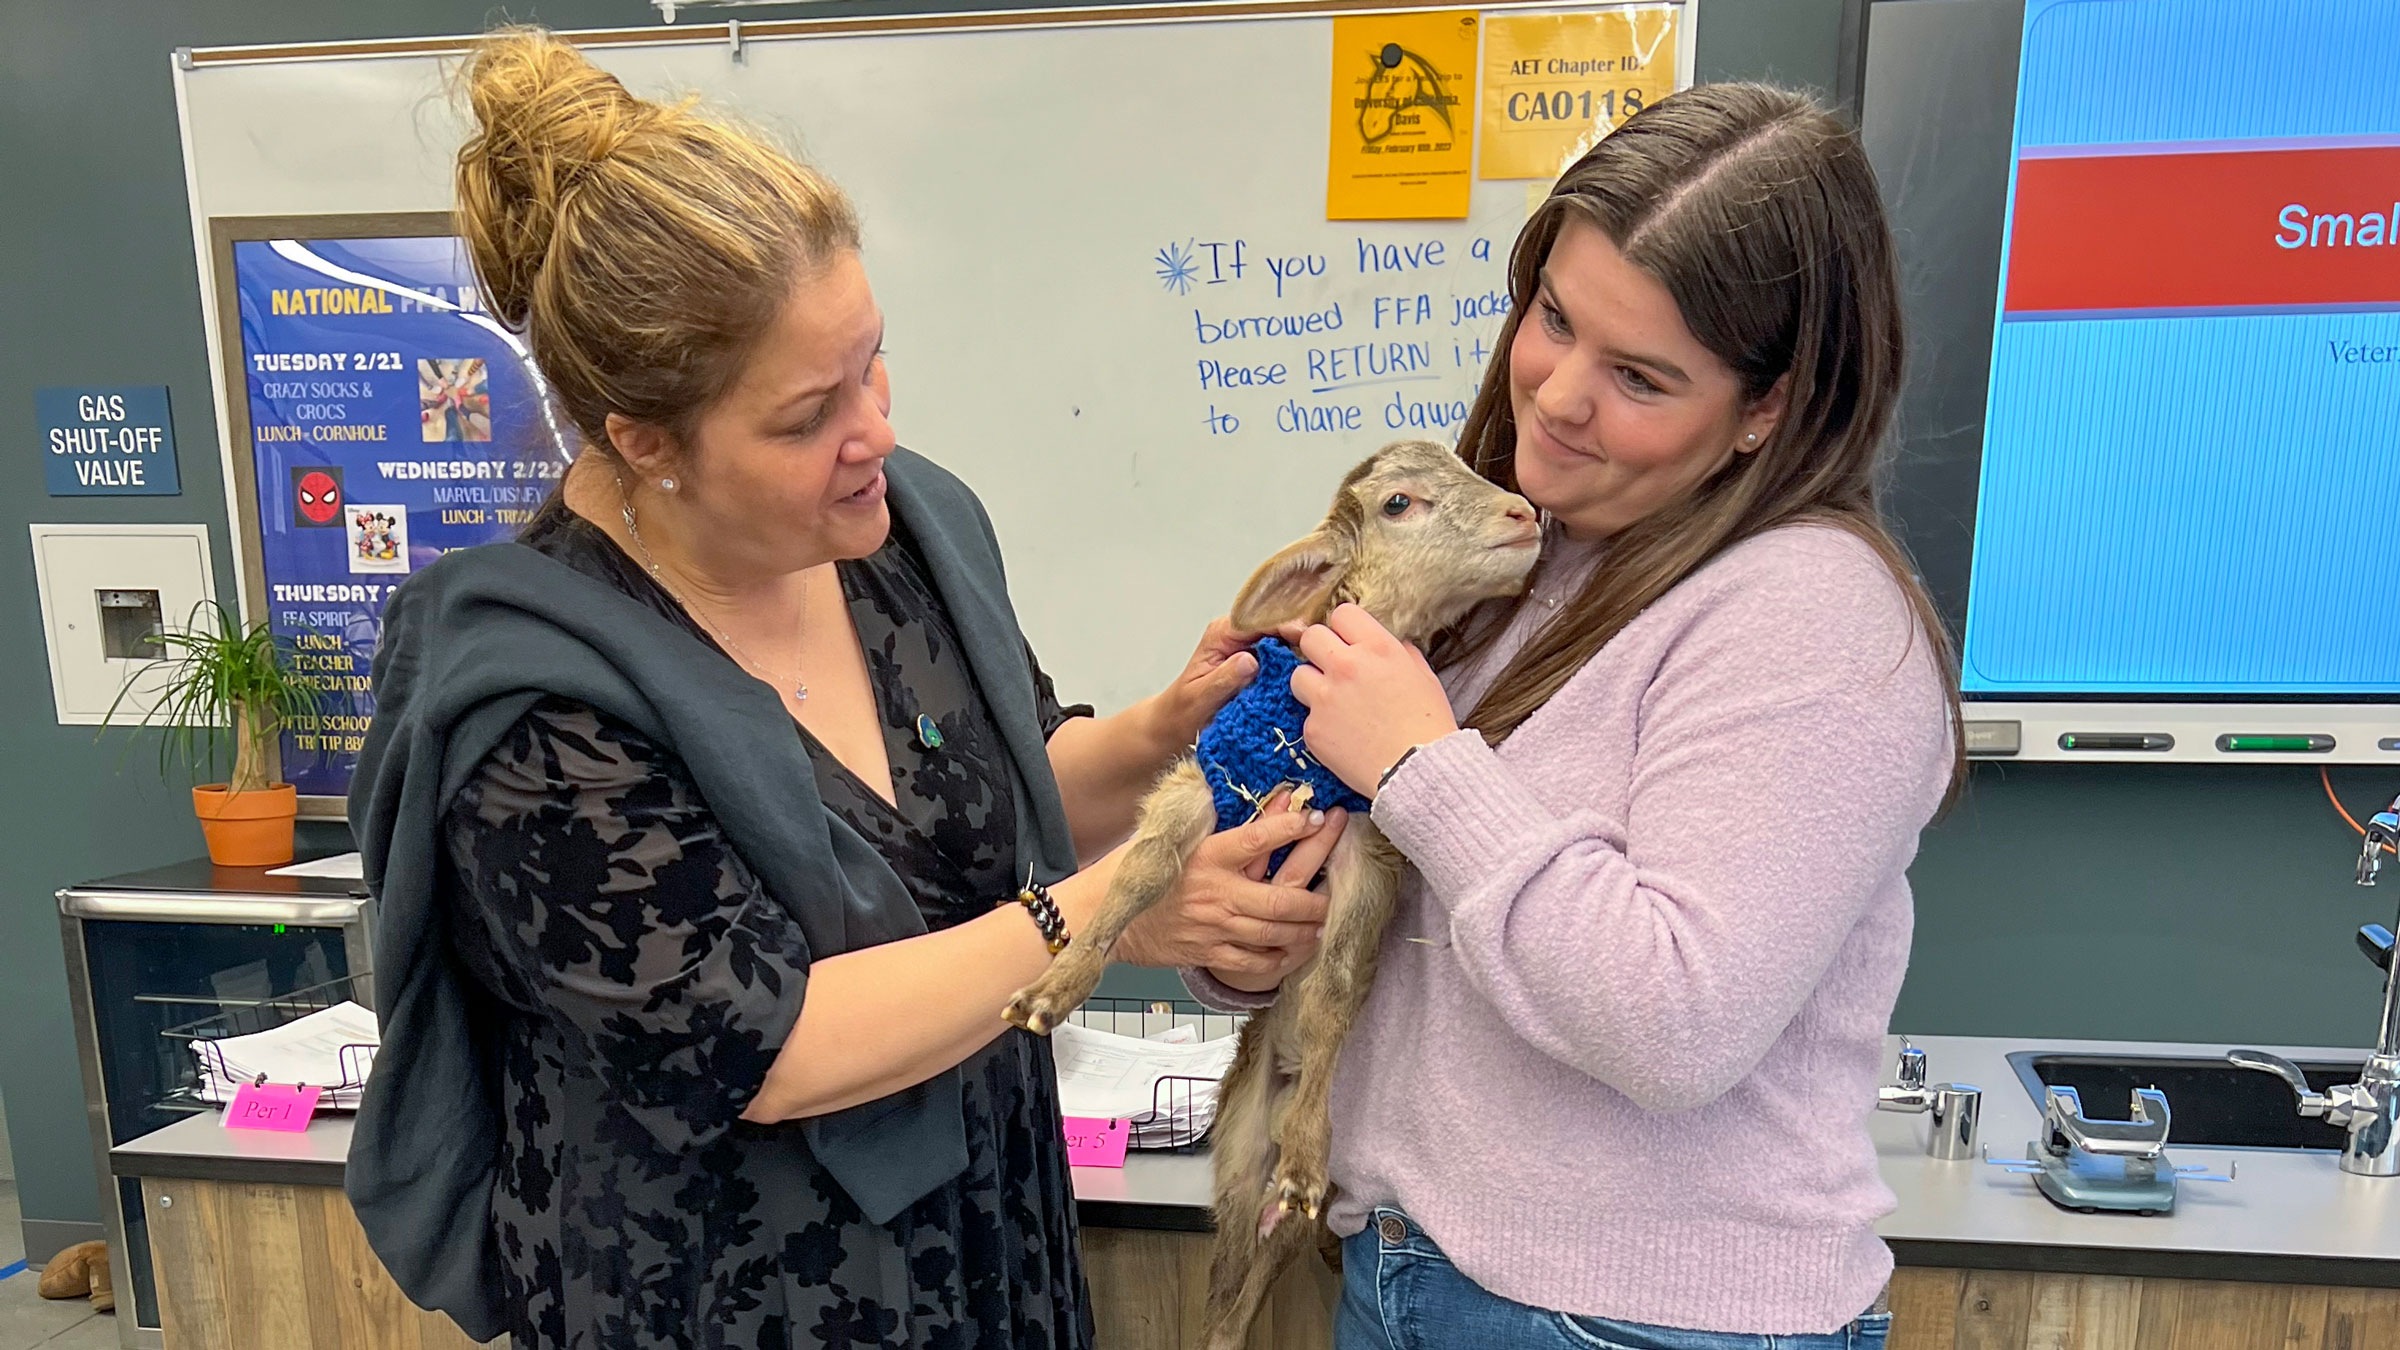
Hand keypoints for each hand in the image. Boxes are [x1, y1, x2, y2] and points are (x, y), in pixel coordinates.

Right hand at [1116, 789, 1347, 988]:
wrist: (1107, 915)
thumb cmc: (1138, 869)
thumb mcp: (1173, 837)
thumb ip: (1208, 819)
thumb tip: (1237, 792)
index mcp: (1209, 856)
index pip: (1258, 838)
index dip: (1291, 826)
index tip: (1317, 817)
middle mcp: (1216, 892)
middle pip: (1278, 900)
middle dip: (1314, 900)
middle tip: (1335, 895)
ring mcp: (1214, 927)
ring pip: (1272, 934)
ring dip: (1304, 931)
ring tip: (1323, 924)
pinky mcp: (1208, 952)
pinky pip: (1252, 961)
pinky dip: (1278, 959)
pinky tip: (1293, 951)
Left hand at [1143, 615, 1310, 750]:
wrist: (1178, 723)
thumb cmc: (1184, 710)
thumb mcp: (1201, 697)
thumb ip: (1224, 678)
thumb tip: (1250, 660)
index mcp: (1222, 634)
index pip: (1259, 620)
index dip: (1284, 626)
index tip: (1305, 638)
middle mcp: (1239, 635)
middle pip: (1277, 626)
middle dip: (1300, 637)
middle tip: (1323, 654)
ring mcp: (1251, 648)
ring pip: (1284, 641)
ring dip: (1302, 652)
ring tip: (1323, 665)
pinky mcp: (1260, 663)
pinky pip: (1283, 658)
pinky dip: (1296, 667)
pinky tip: (1312, 677)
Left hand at [1290, 604, 1459, 796]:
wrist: (1420, 772)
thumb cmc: (1429, 725)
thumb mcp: (1423, 676)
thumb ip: (1399, 653)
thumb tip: (1389, 645)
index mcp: (1377, 648)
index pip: (1342, 614)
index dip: (1344, 629)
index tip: (1348, 642)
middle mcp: (1346, 666)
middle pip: (1311, 637)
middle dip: (1320, 649)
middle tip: (1332, 667)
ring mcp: (1325, 698)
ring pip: (1297, 675)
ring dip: (1312, 684)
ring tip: (1332, 702)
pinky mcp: (1313, 729)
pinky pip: (1306, 715)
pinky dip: (1321, 723)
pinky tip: (1342, 734)